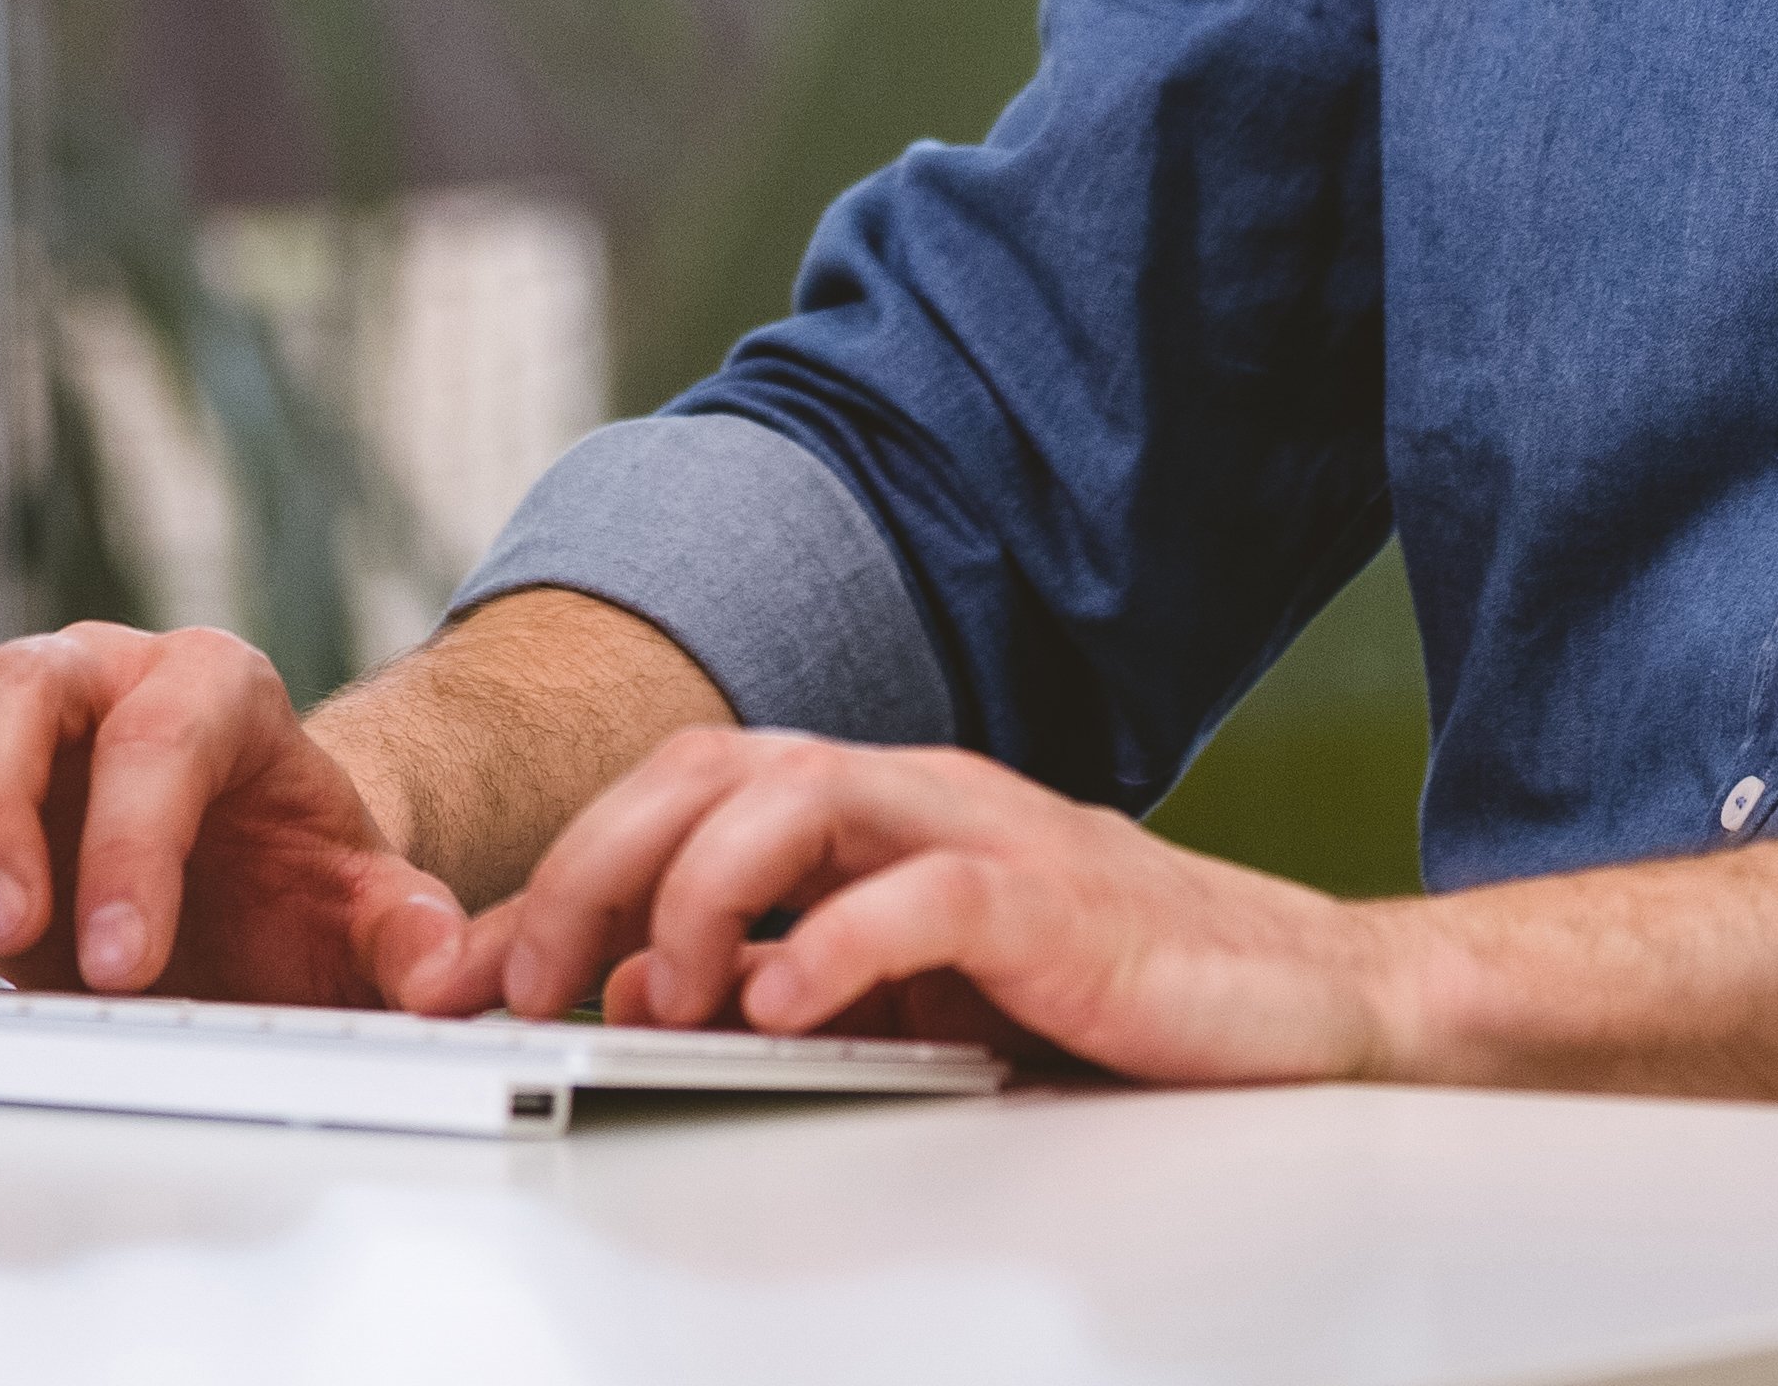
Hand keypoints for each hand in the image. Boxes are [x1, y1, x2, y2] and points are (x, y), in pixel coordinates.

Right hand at [0, 622, 465, 1006]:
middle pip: (14, 689)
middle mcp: (95, 673)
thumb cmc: (292, 879)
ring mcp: (0, 718)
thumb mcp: (362, 905)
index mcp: (213, 686)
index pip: (163, 727)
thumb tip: (445, 962)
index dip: (134, 837)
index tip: (125, 961)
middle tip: (7, 948)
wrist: (242, 868)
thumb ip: (403, 928)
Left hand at [390, 728, 1392, 1082]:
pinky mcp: (1058, 903)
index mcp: (875, 807)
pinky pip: (925, 895)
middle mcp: (918, 794)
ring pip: (797, 796)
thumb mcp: (916, 993)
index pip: (685, 789)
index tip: (472, 970)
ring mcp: (988, 835)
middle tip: (521, 979)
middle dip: (589, 865)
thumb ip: (791, 972)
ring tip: (656, 993)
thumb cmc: (1111, 991)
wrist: (1304, 998)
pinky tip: (780, 1008)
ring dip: (696, 893)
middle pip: (712, 770)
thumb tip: (635, 993)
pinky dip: (834, 946)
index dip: (562, 867)